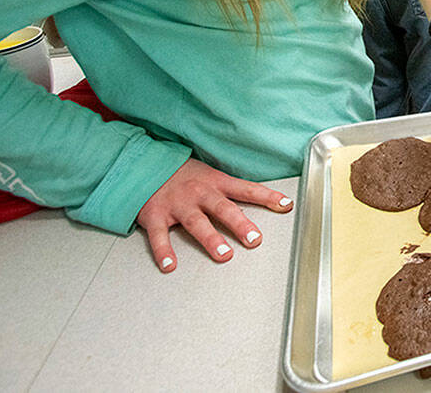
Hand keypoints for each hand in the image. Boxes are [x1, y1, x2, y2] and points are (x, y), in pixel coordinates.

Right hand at [136, 159, 292, 273]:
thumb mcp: (211, 175)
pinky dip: (163, 251)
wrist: (144, 165)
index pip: (247, 189)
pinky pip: (159, 236)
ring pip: (196, 223)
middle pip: (223, 208)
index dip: (268, 196)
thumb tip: (265, 202)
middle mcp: (199, 193)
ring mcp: (177, 204)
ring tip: (224, 254)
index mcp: (216, 182)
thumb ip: (233, 191)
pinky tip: (170, 265)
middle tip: (254, 239)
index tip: (286, 205)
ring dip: (211, 238)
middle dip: (240, 223)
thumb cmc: (183, 175)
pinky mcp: (155, 215)